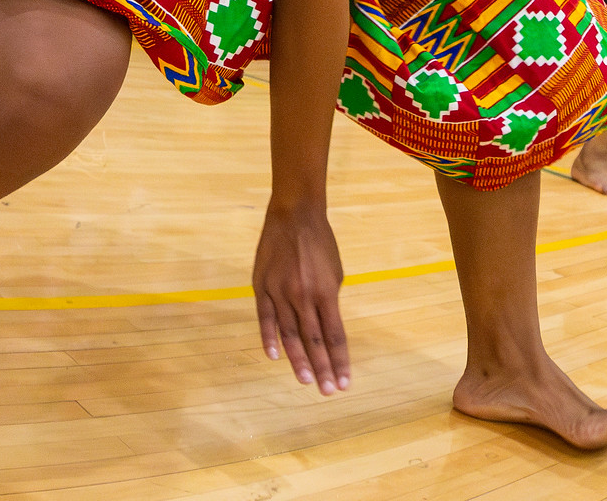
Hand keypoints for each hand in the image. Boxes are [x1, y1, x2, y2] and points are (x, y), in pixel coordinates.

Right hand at [252, 202, 349, 394]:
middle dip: (323, 369)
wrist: (294, 215)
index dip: (340, 360)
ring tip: (307, 382)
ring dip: (299, 361)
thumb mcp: (336, 271)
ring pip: (290, 335)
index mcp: (326, 292)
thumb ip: (330, 301)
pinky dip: (270, 339)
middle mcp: (303, 295)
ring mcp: (280, 291)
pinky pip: (265, 318)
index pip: (334, 335)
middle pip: (314, 341)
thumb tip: (326, 327)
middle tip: (328, 392)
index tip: (345, 381)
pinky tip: (276, 358)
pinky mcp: (262, 286)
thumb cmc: (320, 243)